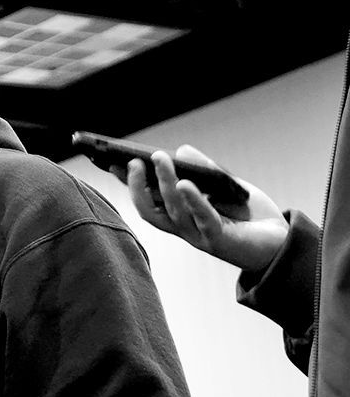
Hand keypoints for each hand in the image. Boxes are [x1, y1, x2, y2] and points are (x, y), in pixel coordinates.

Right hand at [126, 145, 287, 274]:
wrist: (282, 245)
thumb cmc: (251, 217)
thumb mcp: (226, 186)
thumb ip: (205, 170)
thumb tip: (181, 150)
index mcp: (181, 217)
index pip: (147, 200)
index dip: (129, 184)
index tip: (113, 164)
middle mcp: (184, 229)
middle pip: (150, 211)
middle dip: (137, 188)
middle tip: (132, 163)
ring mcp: (199, 236)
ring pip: (172, 212)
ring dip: (163, 184)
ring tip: (159, 160)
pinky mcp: (219, 240)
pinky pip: (202, 219)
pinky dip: (193, 200)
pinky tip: (185, 183)